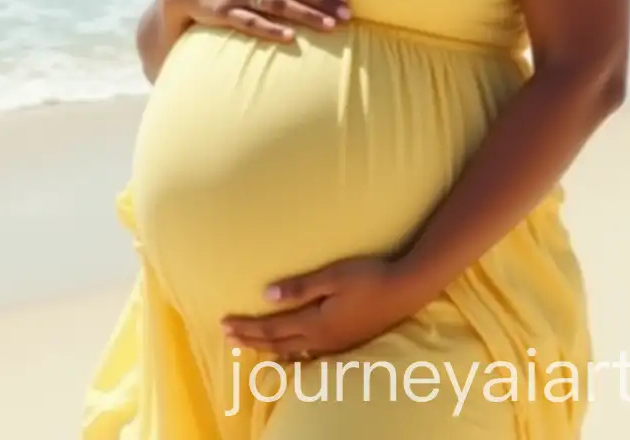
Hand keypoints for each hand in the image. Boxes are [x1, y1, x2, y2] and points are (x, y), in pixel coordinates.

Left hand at [220, 256, 422, 359]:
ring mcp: (334, 344)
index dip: (246, 328)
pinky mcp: (345, 342)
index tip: (224, 325)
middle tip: (225, 336)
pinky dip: (288, 353)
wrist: (405, 290)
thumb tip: (267, 295)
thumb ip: (300, 287)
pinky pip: (307, 354)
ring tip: (248, 345)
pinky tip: (286, 352)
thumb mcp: (333, 276)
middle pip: (277, 343)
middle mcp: (321, 339)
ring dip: (266, 348)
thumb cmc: (369, 277)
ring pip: (291, 352)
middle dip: (249, 340)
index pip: (272, 328)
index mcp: (316, 323)